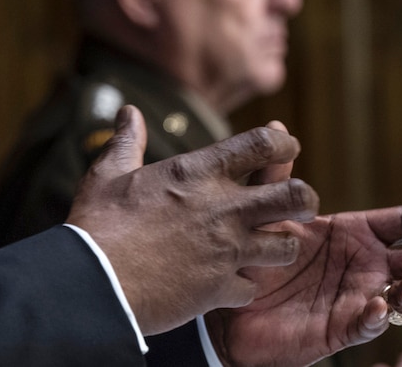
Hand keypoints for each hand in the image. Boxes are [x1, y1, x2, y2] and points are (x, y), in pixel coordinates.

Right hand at [66, 105, 318, 334]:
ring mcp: (226, 250)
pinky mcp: (220, 288)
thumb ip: (127, 141)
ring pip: (286, 245)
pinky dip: (243, 287)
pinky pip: (252, 288)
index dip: (282, 143)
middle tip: (299, 203)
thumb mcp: (109, 173)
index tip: (286, 148)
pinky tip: (229, 284)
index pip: (261, 144)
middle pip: (296, 195)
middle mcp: (222, 208)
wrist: (95, 282)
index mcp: (197, 173)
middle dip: (306, 198)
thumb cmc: (98, 224)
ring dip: (279, 246)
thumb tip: (128, 112)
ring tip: (267, 246)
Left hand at [204, 123, 401, 366]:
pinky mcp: (341, 329)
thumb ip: (276, 176)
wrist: (232, 305)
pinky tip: (378, 304)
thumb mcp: (267, 212)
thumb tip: (277, 124)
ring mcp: (360, 299)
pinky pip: (367, 325)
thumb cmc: (259, 255)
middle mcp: (369, 267)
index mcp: (359, 235)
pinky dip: (377, 316)